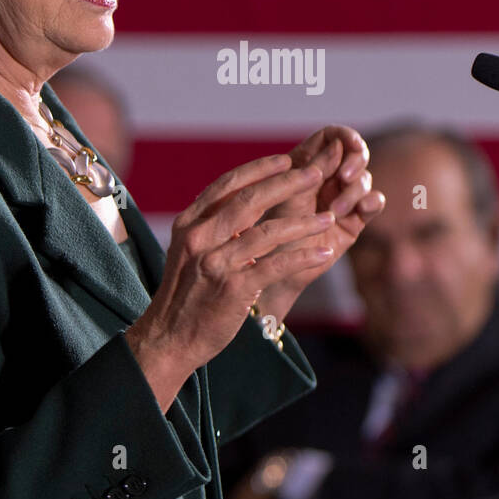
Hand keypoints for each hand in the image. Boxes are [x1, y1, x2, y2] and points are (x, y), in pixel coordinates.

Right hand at [126, 154, 336, 410]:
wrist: (169, 338)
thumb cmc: (185, 294)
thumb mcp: (189, 251)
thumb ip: (212, 226)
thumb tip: (245, 201)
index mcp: (189, 223)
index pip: (228, 185)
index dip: (260, 169)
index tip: (287, 160)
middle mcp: (200, 238)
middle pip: (250, 200)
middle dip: (287, 183)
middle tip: (316, 172)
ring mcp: (216, 263)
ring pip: (268, 232)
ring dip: (303, 222)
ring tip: (329, 216)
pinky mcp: (234, 289)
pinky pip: (277, 265)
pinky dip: (303, 257)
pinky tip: (323, 253)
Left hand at [255, 126, 385, 322]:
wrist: (273, 269)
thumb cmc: (268, 230)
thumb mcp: (287, 194)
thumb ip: (313, 169)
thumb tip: (338, 144)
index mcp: (305, 163)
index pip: (332, 137)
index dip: (345, 135)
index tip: (350, 143)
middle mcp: (326, 177)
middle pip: (355, 153)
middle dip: (355, 160)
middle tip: (345, 176)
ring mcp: (341, 197)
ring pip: (364, 178)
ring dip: (355, 189)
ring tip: (336, 210)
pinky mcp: (354, 219)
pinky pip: (374, 202)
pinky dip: (370, 202)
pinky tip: (359, 211)